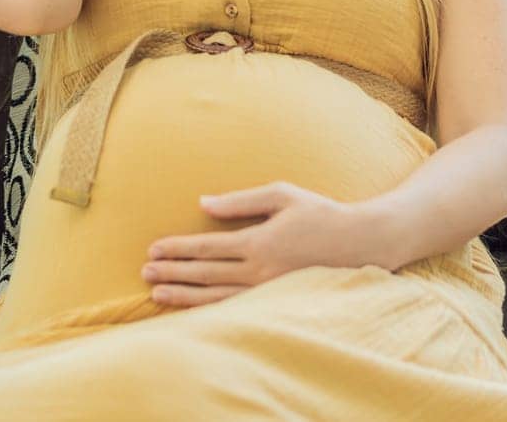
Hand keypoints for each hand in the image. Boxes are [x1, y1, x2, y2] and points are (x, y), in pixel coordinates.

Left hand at [140, 182, 388, 308]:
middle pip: (206, 274)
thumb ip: (241, 201)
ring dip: (184, 296)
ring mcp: (269, 289)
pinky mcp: (277, 301)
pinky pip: (236, 309)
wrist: (362, 243)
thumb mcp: (281, 194)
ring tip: (157, 295)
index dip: (177, 249)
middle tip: (144, 274)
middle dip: (172, 274)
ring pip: (217, 297)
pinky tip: (192, 309)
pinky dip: (210, 311)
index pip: (207, 247)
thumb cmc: (320, 213)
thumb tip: (203, 203)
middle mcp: (260, 270)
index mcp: (259, 241)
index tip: (153, 250)